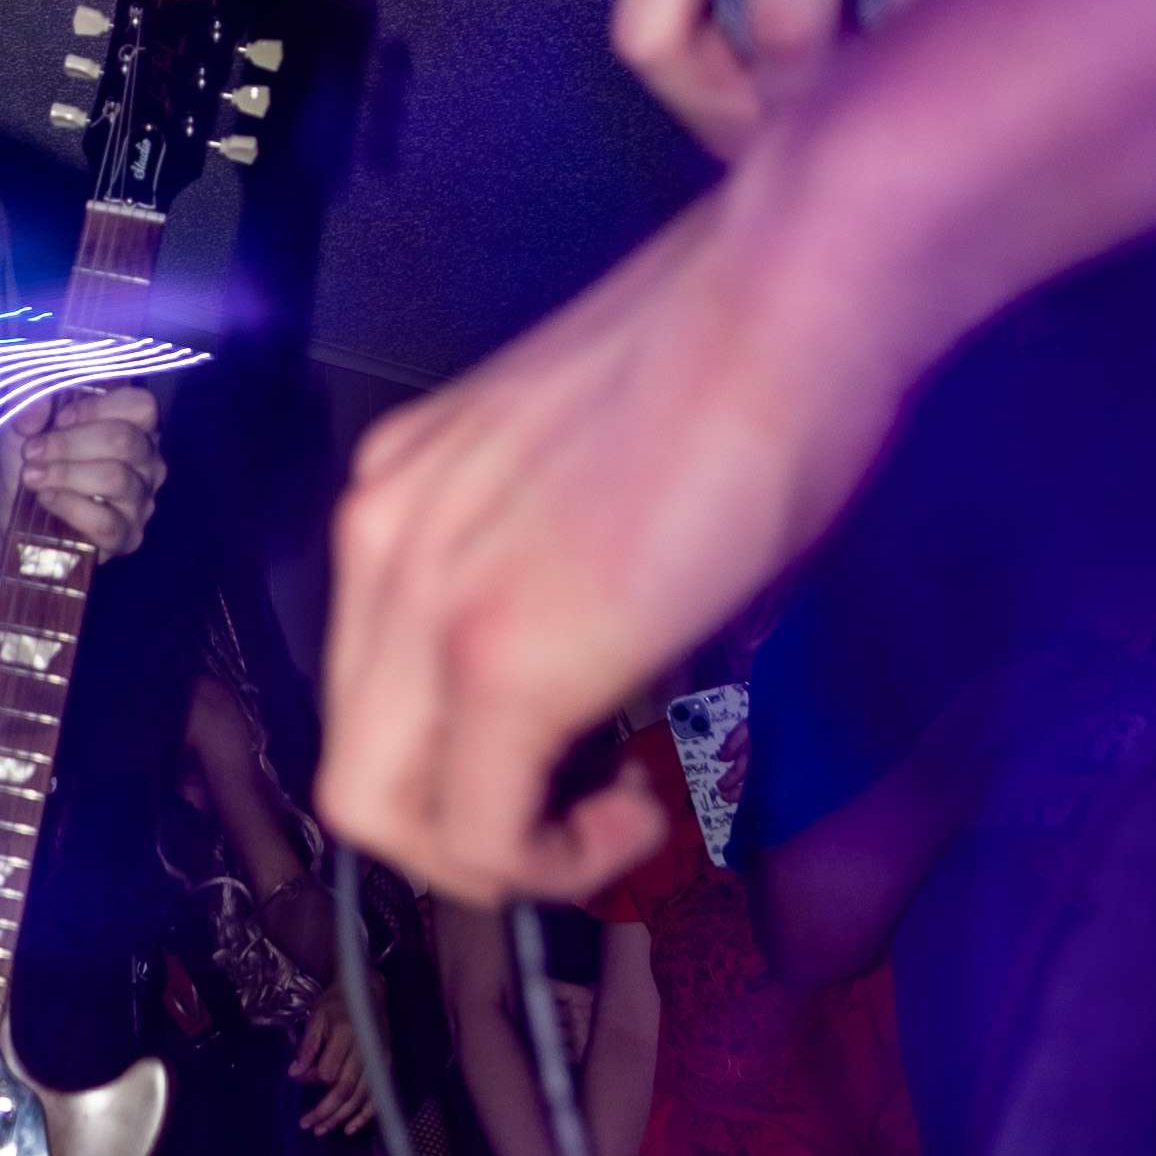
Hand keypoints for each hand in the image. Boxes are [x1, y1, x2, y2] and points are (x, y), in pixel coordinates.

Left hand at [0, 384, 163, 566]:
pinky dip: (70, 506)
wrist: (14, 517)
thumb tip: (35, 403)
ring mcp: (141, 502)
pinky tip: (46, 500)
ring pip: (116, 478)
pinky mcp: (127, 538)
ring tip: (31, 476)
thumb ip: (26, 402)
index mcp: (132, 426)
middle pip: (124, 440)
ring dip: (65, 474)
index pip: (141, 405)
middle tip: (31, 452)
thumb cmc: (32, 463)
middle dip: (69, 443)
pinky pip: (106, 521)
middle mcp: (146, 462)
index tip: (56, 418)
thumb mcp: (21, 425)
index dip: (97, 407)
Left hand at [286, 986, 373, 1136]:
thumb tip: (294, 1075)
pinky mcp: (385, 1067)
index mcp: (347, 1034)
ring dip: (340, 1118)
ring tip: (320, 1130)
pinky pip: (377, 1097)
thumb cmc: (336, 1004)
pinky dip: (365, 1116)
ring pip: (360, 1098)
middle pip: (345, 1090)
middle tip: (306, 1124)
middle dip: (325, 1111)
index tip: (299, 1077)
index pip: (329, 1070)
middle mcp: (366, 1051)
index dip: (311, 1080)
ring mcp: (378, 1061)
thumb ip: (307, 1047)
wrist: (368, 992)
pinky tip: (349, 1128)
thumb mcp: (316, 1018)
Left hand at [319, 134, 918, 901]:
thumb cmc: (746, 365)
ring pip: (386, 814)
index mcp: (398, 497)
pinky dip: (550, 865)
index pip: (375, 686)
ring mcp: (425, 603)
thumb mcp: (604, 489)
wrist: (796, 289)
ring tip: (620, 811)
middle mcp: (378, 544)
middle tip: (593, 805)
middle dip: (469, 828)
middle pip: (358, 768)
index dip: (467, 755)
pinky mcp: (501, 661)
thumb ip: (567, 579)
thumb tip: (616, 671)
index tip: (582, 750)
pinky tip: (635, 814)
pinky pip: (477, 834)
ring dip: (502, 857)